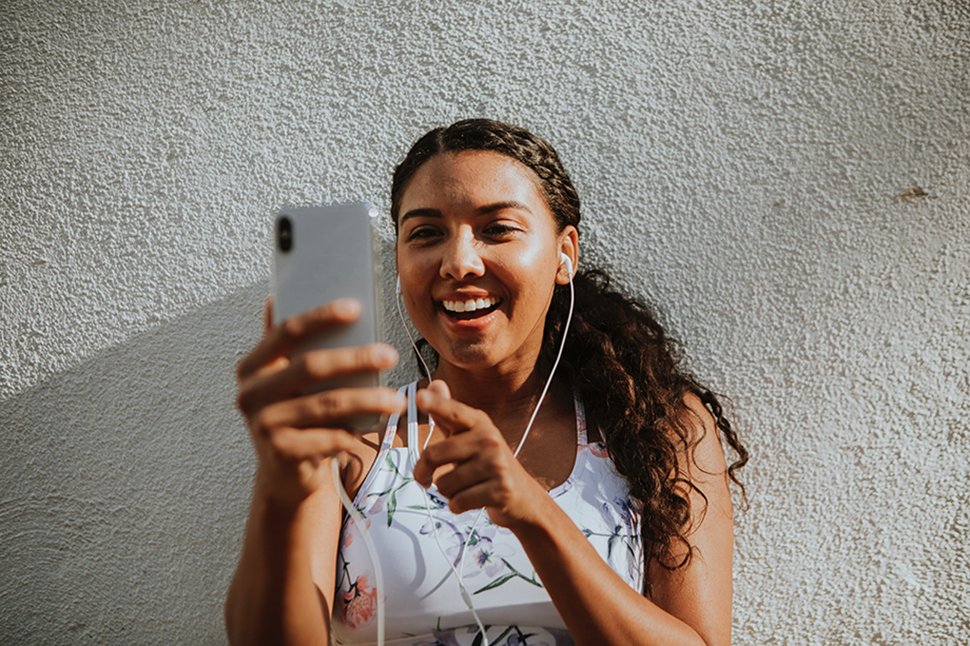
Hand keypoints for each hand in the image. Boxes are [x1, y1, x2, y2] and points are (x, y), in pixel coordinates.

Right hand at [235, 298, 405, 508]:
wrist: (284, 474)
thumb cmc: (294, 416)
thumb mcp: (284, 380)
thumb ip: (285, 345)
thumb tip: (276, 296)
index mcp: (252, 367)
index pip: (287, 331)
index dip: (320, 316)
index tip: (356, 307)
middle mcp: (250, 394)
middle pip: (311, 366)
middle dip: (355, 358)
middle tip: (391, 354)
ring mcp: (263, 425)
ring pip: (326, 404)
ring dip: (368, 400)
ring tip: (397, 399)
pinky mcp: (281, 453)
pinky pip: (329, 437)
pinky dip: (356, 431)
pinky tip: (378, 426)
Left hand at [411, 382, 547, 529]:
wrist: (523, 497)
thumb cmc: (489, 465)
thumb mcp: (470, 437)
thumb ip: (448, 415)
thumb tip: (434, 384)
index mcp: (480, 423)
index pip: (453, 412)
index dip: (436, 404)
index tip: (419, 397)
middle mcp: (489, 439)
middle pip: (434, 454)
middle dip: (422, 472)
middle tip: (424, 478)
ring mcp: (497, 464)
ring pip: (443, 484)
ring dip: (446, 492)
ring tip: (463, 487)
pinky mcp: (500, 490)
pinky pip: (457, 502)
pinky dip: (457, 506)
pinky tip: (472, 500)